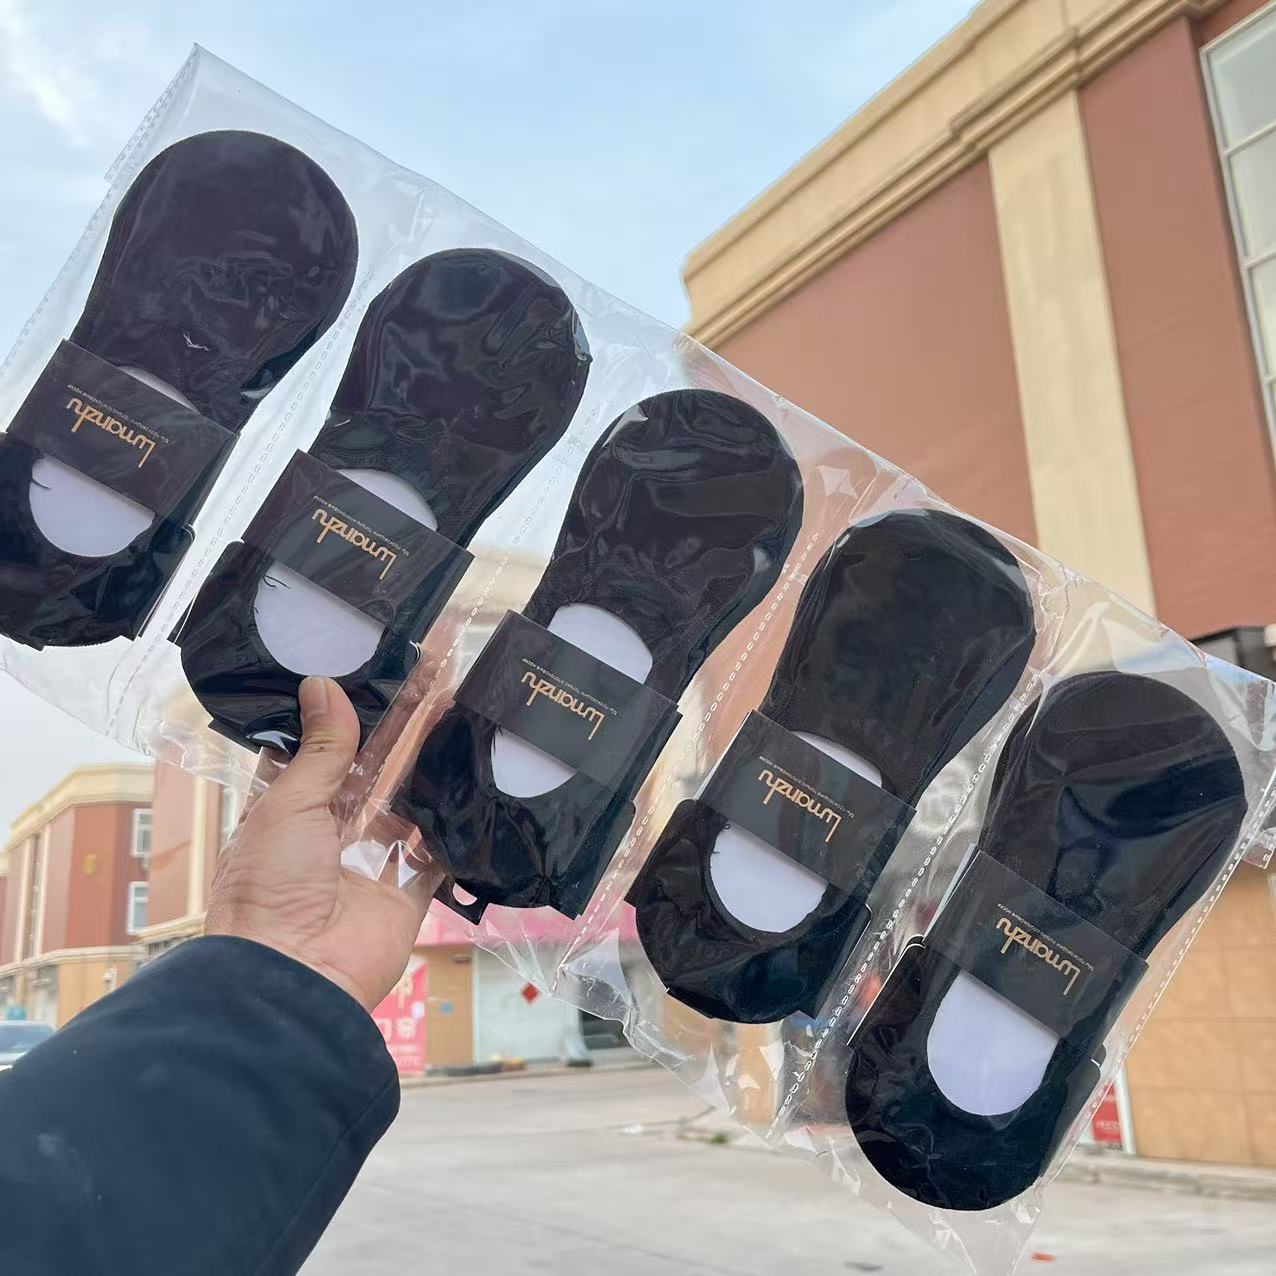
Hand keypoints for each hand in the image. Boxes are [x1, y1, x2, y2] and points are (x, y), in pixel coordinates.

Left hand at [205, 677, 434, 1011]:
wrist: (295, 976)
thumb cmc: (270, 888)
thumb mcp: (288, 807)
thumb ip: (318, 750)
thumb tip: (323, 685)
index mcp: (287, 813)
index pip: (319, 752)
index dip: (345, 717)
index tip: (377, 674)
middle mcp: (330, 836)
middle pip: (373, 773)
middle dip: (401, 734)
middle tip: (435, 683)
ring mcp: (371, 865)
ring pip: (408, 805)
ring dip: (432, 768)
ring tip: (463, 715)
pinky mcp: (407, 895)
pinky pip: (438, 855)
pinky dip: (455, 826)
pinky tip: (478, 782)